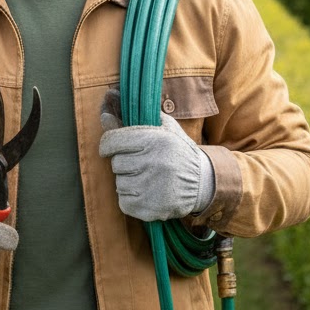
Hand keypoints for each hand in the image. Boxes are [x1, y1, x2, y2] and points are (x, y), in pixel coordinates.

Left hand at [99, 103, 214, 222]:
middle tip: (141, 163)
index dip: (107, 144)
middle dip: (125, 163)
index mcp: (154, 139)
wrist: (203, 182)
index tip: (110, 148)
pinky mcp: (151, 209)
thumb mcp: (162, 126)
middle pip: (116, 163)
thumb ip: (132, 115)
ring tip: (147, 178)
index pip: (112, 140)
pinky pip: (124, 202)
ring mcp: (151, 187)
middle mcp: (152, 162)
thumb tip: (107, 100)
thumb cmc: (178, 150)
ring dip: (128, 181)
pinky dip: (131, 199)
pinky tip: (146, 193)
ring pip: (119, 183)